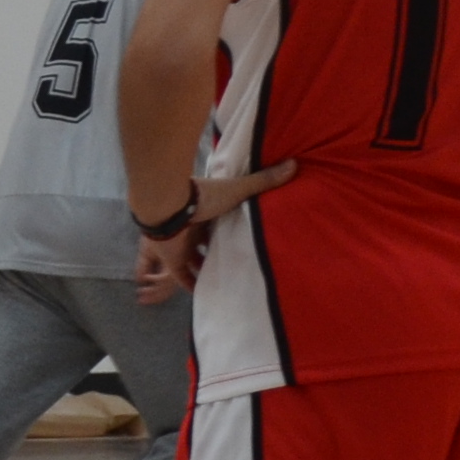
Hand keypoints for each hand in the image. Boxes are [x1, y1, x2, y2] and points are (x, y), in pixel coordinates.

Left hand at [128, 161, 295, 301]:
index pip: (220, 222)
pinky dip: (191, 285)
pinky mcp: (173, 260)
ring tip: (225, 281)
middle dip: (217, 251)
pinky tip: (204, 294)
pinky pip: (182, 277)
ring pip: (194, 261)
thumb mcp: (237, 190)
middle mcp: (194, 228)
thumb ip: (262, 181)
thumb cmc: (201, 196)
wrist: (166, 206)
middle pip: (206, 243)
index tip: (244, 237)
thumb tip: (293, 164)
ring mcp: (182, 244)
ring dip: (205, 270)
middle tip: (237, 263)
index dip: (229, 229)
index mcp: (207, 210)